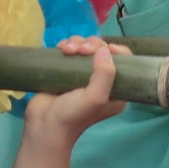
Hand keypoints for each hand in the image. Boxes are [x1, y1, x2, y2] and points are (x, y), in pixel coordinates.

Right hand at [8, 37, 125, 167]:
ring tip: (67, 50)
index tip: (106, 48)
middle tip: (81, 50)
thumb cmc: (73, 115)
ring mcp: (81, 74)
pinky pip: (70, 50)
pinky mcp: (65, 70)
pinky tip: (61, 49)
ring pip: (84, 47)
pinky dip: (66, 45)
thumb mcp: (96, 97)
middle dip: (92, 45)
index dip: (117, 50)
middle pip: (102, 50)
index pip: (124, 62)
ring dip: (77, 43)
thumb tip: (104, 49)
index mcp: (115, 90)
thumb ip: (105, 74)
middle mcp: (100, 80)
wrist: (44, 124)